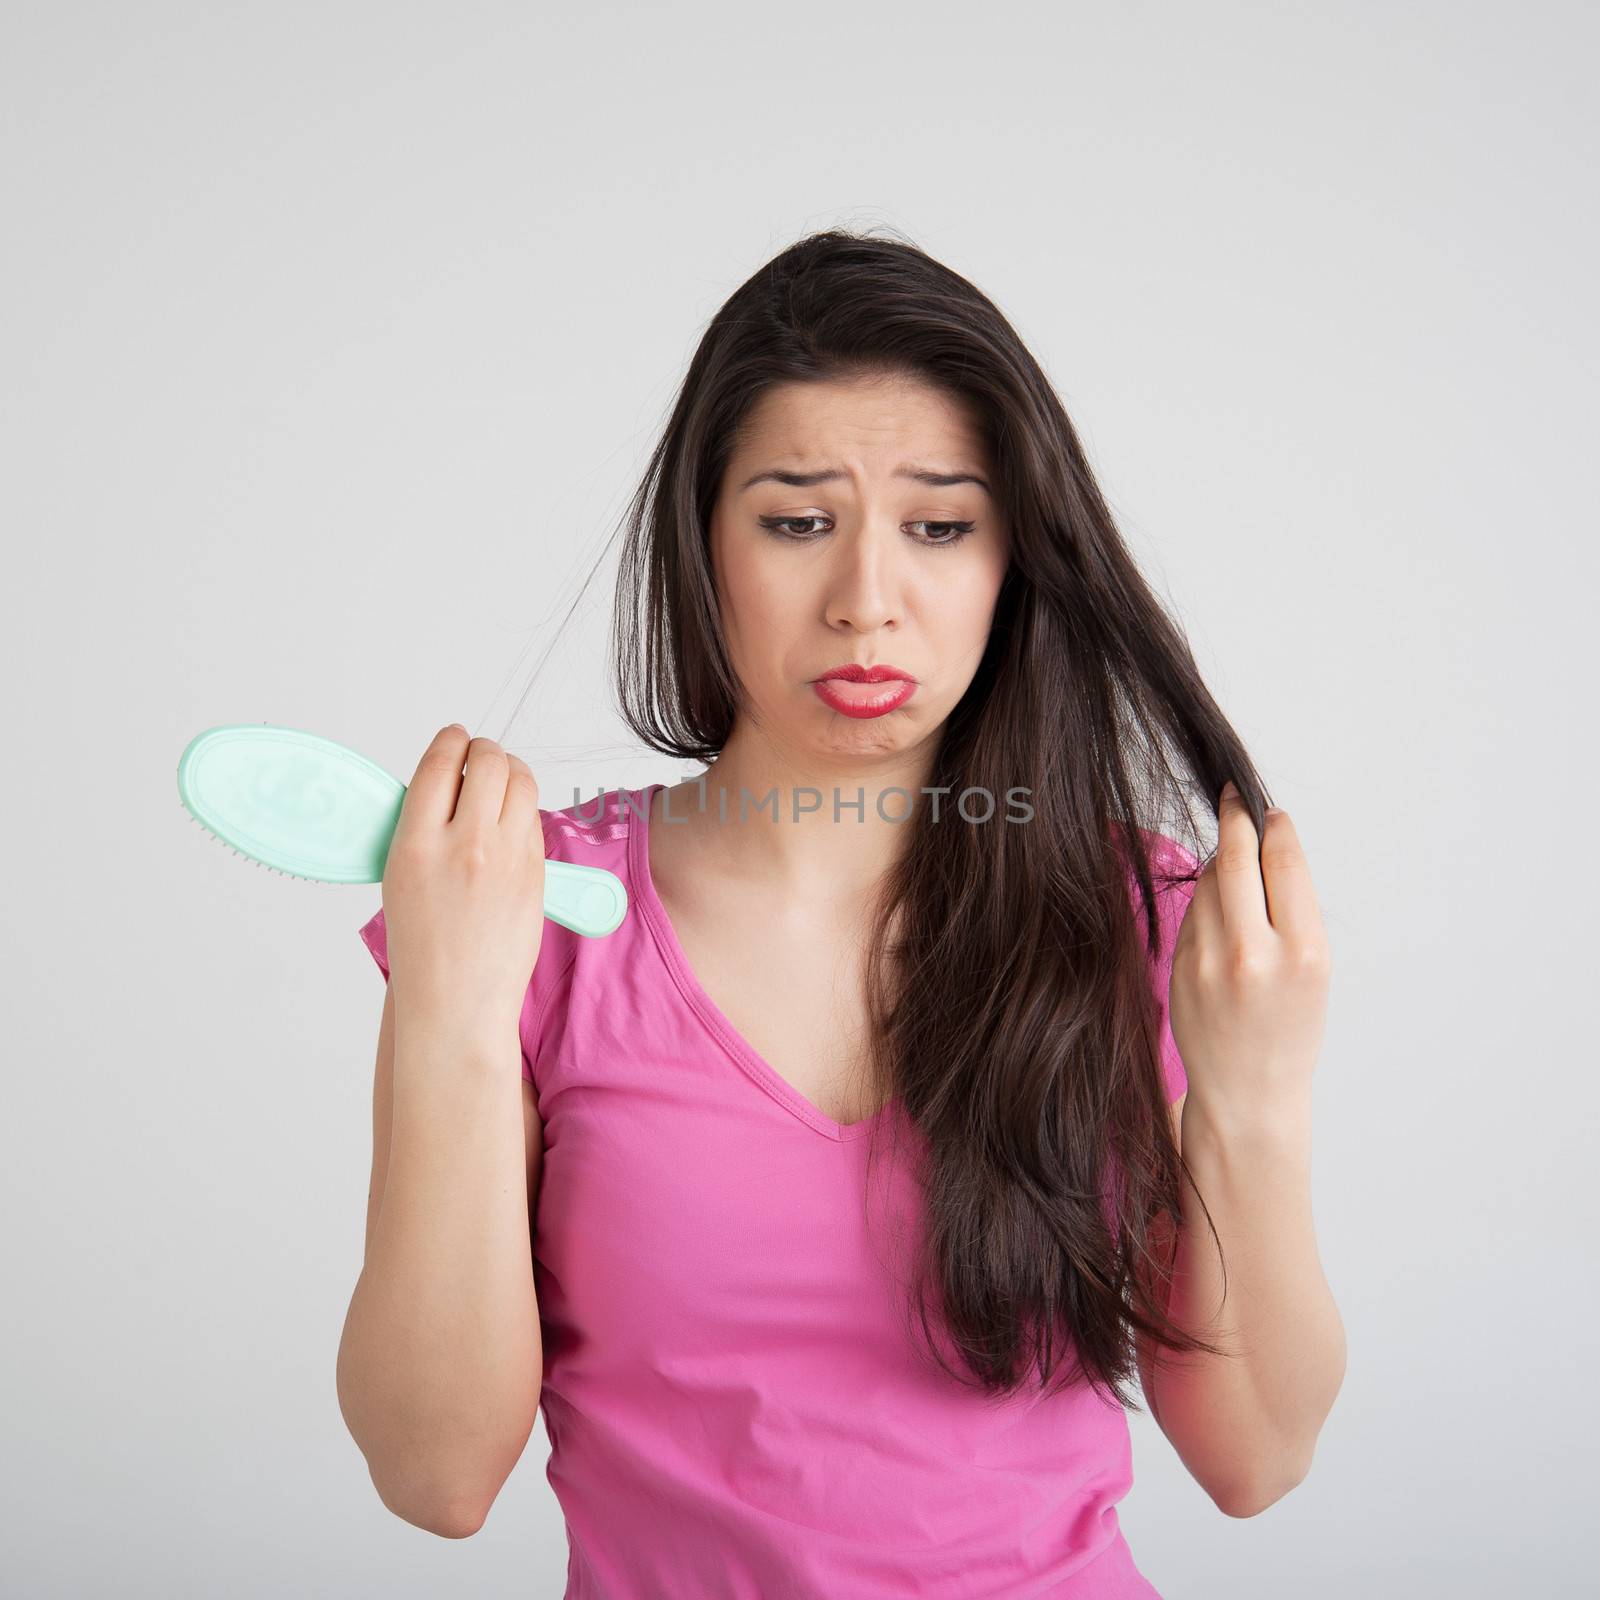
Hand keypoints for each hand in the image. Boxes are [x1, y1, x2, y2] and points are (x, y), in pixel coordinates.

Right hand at [379, 724, 546, 1050]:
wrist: (456, 1002)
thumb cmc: (422, 947)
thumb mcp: (400, 878)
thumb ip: (422, 826)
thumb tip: (446, 784)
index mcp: (416, 845)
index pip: (440, 764)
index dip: (451, 740)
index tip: (454, 737)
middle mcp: (465, 845)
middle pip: (489, 762)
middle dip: (485, 750)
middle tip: (479, 756)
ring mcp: (507, 858)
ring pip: (521, 782)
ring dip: (511, 770)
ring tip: (500, 779)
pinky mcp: (537, 873)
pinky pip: (535, 818)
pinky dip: (524, 806)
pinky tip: (511, 816)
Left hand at [1168, 782, 1330, 1118]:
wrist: (1248, 1092)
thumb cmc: (1289, 1029)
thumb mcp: (1313, 970)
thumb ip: (1291, 909)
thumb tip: (1265, 843)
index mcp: (1304, 952)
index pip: (1284, 865)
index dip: (1274, 829)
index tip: (1269, 811)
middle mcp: (1254, 954)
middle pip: (1235, 861)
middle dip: (1234, 821)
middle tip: (1234, 796)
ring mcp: (1209, 961)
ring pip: (1208, 883)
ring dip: (1219, 866)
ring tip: (1235, 873)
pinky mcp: (1179, 968)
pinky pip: (1192, 913)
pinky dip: (1204, 902)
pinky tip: (1218, 916)